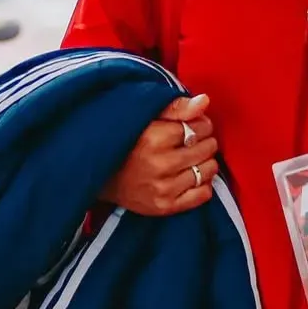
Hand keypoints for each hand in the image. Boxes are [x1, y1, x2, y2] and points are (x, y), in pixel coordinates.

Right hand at [102, 94, 217, 216]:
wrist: (99, 175)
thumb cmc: (125, 140)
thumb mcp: (145, 116)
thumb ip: (176, 107)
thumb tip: (205, 101)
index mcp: (153, 138)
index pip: (199, 128)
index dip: (201, 123)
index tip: (193, 125)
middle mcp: (159, 165)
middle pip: (206, 148)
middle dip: (204, 140)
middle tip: (192, 140)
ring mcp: (162, 189)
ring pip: (208, 170)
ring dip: (205, 161)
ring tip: (192, 157)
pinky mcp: (163, 207)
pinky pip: (202, 195)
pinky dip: (203, 183)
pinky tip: (191, 175)